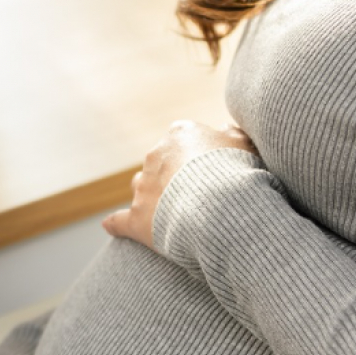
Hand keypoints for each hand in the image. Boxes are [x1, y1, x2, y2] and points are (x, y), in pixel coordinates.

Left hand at [102, 120, 255, 248]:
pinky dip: (116, 224)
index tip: (210, 167)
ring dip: (149, 195)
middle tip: (194, 192)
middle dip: (172, 175)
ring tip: (166, 210)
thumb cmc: (238, 172)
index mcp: (181, 134)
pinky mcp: (137, 217)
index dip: (197, 154)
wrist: (221, 206)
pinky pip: (121, 221)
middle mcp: (156, 156)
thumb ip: (234, 135)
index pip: (182, 137)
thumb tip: (225, 127)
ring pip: (140, 186)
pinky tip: (109, 227)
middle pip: (159, 162)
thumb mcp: (246, 146)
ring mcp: (144, 187)